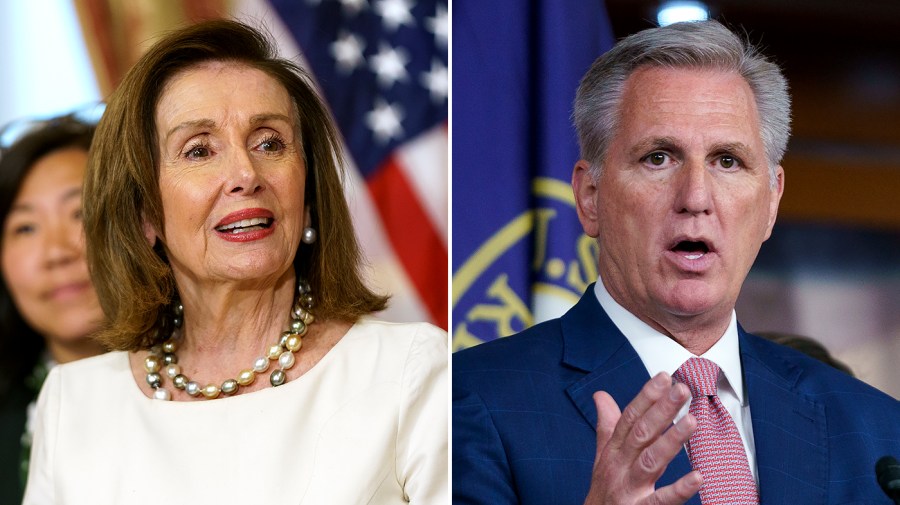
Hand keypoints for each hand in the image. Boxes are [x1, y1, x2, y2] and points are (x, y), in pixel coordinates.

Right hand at [583, 372, 701, 504]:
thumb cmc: (603, 491)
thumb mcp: (602, 456)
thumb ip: (607, 425)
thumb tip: (601, 395)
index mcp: (613, 451)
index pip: (629, 418)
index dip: (646, 397)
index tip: (664, 377)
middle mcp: (619, 467)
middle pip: (640, 434)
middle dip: (661, 410)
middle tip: (681, 389)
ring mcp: (629, 490)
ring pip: (650, 461)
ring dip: (671, 440)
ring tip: (692, 421)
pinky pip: (661, 501)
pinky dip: (679, 490)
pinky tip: (698, 477)